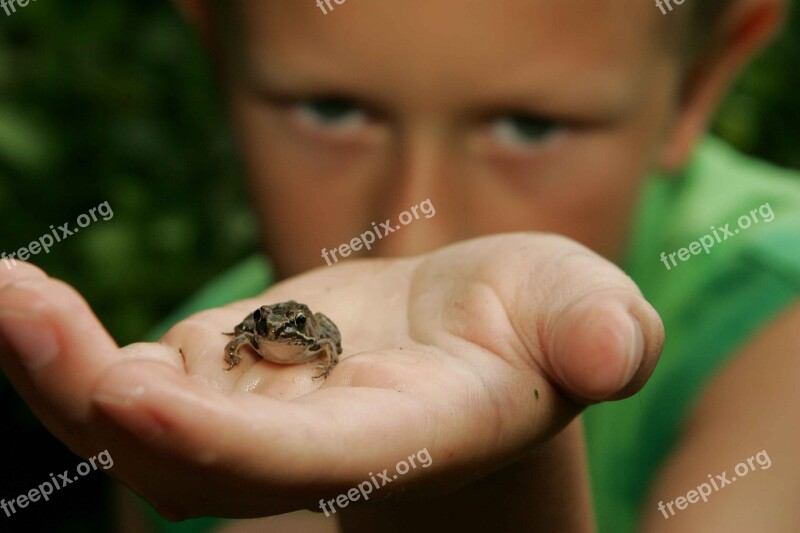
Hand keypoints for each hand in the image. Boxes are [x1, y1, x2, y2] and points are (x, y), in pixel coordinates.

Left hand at [0, 233, 662, 519]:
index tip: (131, 394)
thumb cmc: (534, 325)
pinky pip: (127, 374)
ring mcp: (256, 415)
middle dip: (91, 396)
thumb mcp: (581, 312)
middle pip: (187, 460)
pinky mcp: (222, 374)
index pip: (304, 462)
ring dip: (53, 364)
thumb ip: (595, 331)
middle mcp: (312, 447)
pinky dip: (65, 341)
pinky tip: (23, 294)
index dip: (225, 440)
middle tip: (16, 304)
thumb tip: (610, 349)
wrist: (475, 342)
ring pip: (134, 420)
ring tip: (4, 288)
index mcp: (400, 438)